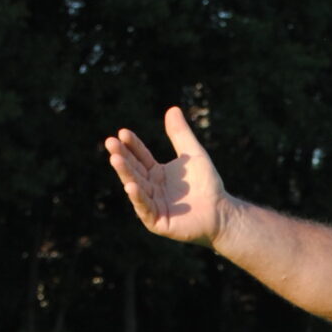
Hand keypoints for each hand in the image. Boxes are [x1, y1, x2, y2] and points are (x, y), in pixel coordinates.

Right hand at [104, 106, 228, 246]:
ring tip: (115, 158)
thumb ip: (180, 134)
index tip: (123, 132)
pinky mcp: (157, 222)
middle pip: (134, 170)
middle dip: (122, 157)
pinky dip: (138, 197)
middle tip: (110, 142)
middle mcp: (150, 189)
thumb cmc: (207, 185)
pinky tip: (131, 185)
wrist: (221, 212)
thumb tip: (172, 109)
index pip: (140, 156)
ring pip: (135, 187)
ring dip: (125, 173)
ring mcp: (152, 206)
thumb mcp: (193, 154)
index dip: (132, 145)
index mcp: (155, 173)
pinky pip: (144, 208)